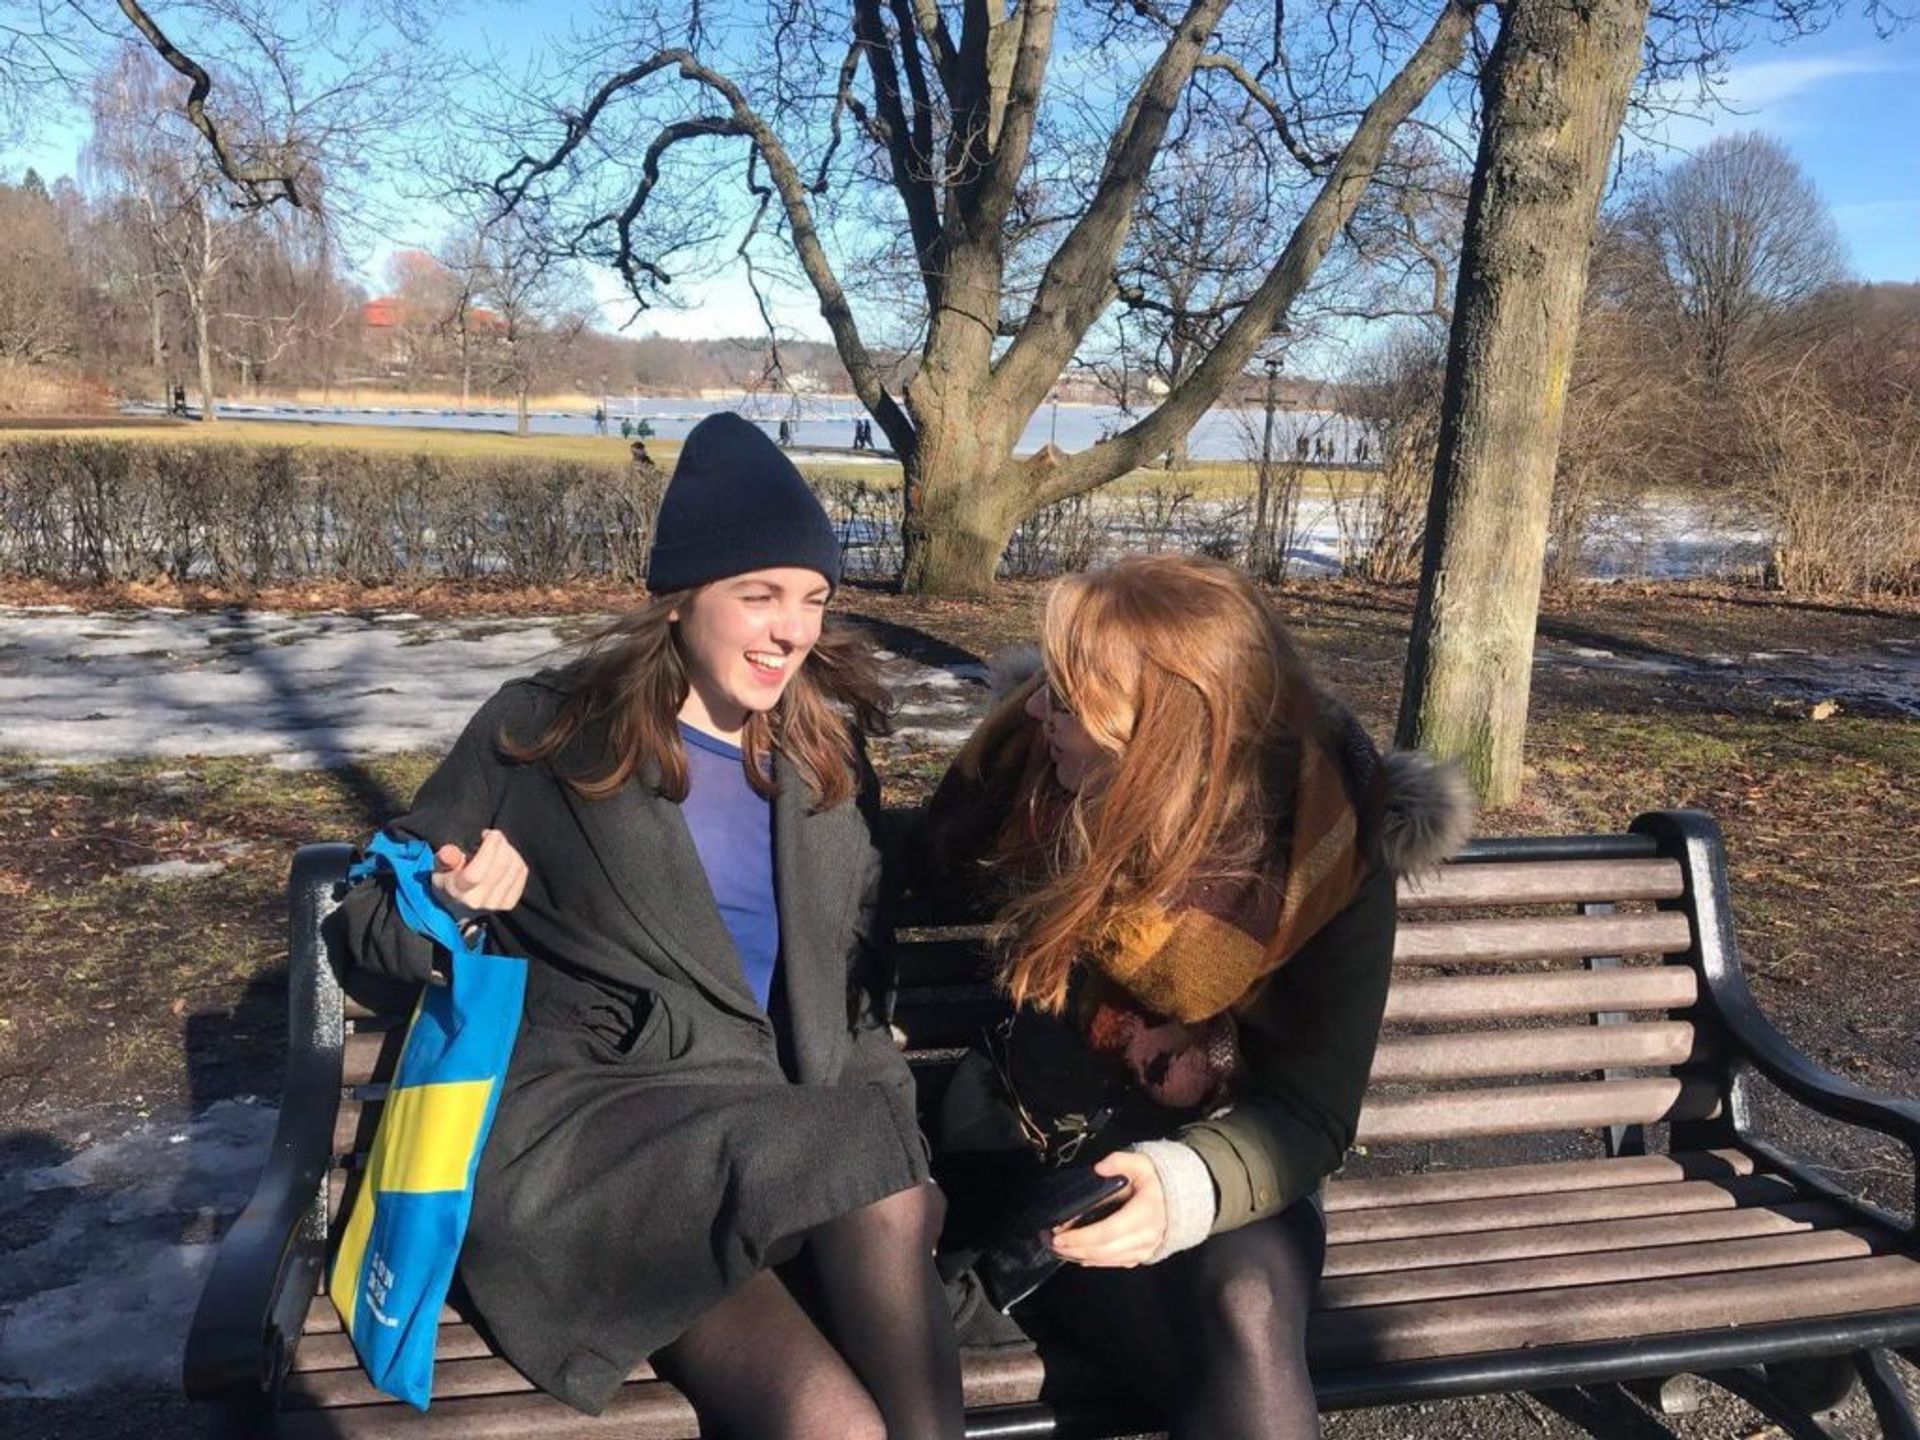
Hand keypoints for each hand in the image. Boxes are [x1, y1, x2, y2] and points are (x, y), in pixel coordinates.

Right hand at [430, 828, 527, 916]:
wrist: (459, 906)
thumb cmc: (449, 880)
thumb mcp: (440, 868)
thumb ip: (444, 859)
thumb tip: (448, 851)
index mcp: (459, 892)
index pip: (476, 872)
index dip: (488, 848)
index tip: (488, 834)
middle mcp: (479, 901)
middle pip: (501, 866)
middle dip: (501, 843)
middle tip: (493, 836)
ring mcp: (496, 904)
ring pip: (514, 867)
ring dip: (509, 849)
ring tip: (498, 846)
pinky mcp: (510, 903)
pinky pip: (522, 873)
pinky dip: (517, 859)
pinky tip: (506, 856)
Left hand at [1045, 1151, 1164, 1268]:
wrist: (1180, 1200)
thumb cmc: (1156, 1182)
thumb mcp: (1141, 1163)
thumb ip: (1120, 1161)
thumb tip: (1099, 1168)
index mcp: (1145, 1213)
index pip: (1109, 1231)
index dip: (1082, 1236)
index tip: (1060, 1235)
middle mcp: (1146, 1236)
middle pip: (1104, 1249)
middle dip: (1075, 1248)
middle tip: (1052, 1242)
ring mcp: (1144, 1249)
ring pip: (1107, 1259)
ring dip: (1080, 1256)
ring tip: (1059, 1248)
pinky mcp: (1140, 1256)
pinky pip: (1114, 1263)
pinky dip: (1094, 1260)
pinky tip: (1078, 1255)